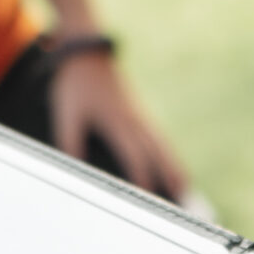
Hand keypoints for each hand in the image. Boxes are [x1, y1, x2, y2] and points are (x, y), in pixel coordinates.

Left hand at [52, 50, 191, 201]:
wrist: (86, 55)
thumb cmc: (75, 86)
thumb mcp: (67, 114)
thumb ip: (70, 141)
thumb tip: (77, 170)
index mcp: (117, 121)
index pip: (135, 155)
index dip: (142, 177)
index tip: (149, 197)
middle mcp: (134, 120)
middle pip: (158, 152)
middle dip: (170, 175)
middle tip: (183, 198)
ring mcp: (139, 117)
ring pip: (162, 146)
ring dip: (174, 166)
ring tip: (186, 187)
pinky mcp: (138, 114)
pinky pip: (158, 138)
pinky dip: (168, 154)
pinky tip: (171, 165)